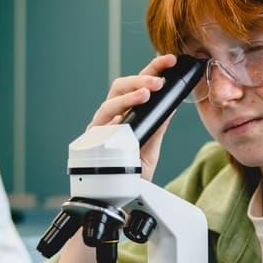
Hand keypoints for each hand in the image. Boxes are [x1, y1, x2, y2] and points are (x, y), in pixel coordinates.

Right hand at [88, 54, 178, 181]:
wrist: (122, 202)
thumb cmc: (133, 174)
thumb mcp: (152, 145)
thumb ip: (158, 124)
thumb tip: (172, 101)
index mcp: (125, 114)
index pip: (138, 85)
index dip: (153, 70)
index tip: (171, 60)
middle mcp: (110, 118)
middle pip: (120, 87)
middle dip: (141, 78)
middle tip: (159, 80)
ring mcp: (100, 129)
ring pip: (110, 102)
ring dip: (128, 94)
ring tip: (147, 93)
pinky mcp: (91, 143)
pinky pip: (100, 125)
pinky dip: (113, 117)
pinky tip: (124, 116)